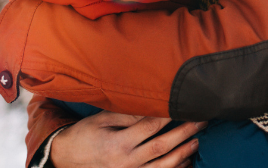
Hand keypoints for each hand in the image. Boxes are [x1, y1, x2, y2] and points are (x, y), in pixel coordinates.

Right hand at [49, 110, 204, 167]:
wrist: (67, 158)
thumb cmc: (85, 135)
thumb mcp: (102, 120)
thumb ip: (127, 115)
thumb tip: (152, 108)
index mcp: (117, 144)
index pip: (149, 127)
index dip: (169, 116)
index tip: (183, 106)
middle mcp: (125, 162)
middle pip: (161, 147)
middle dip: (184, 134)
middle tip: (200, 121)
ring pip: (162, 167)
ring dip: (183, 155)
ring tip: (196, 142)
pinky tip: (184, 162)